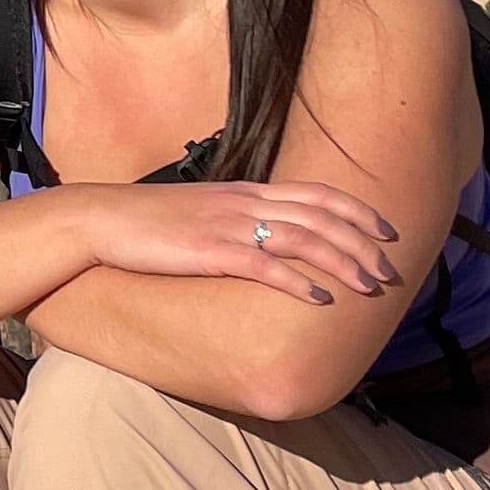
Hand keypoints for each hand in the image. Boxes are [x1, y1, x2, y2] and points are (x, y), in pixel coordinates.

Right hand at [68, 178, 403, 306]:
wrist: (100, 219)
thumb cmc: (145, 220)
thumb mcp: (200, 209)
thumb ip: (235, 216)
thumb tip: (263, 235)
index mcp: (243, 190)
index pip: (315, 192)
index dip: (356, 209)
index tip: (385, 229)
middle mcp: (243, 202)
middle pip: (319, 215)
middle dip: (361, 241)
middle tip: (389, 268)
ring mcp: (227, 226)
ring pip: (302, 239)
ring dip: (341, 262)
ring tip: (368, 285)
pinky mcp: (209, 252)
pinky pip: (264, 267)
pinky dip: (296, 282)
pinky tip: (319, 299)